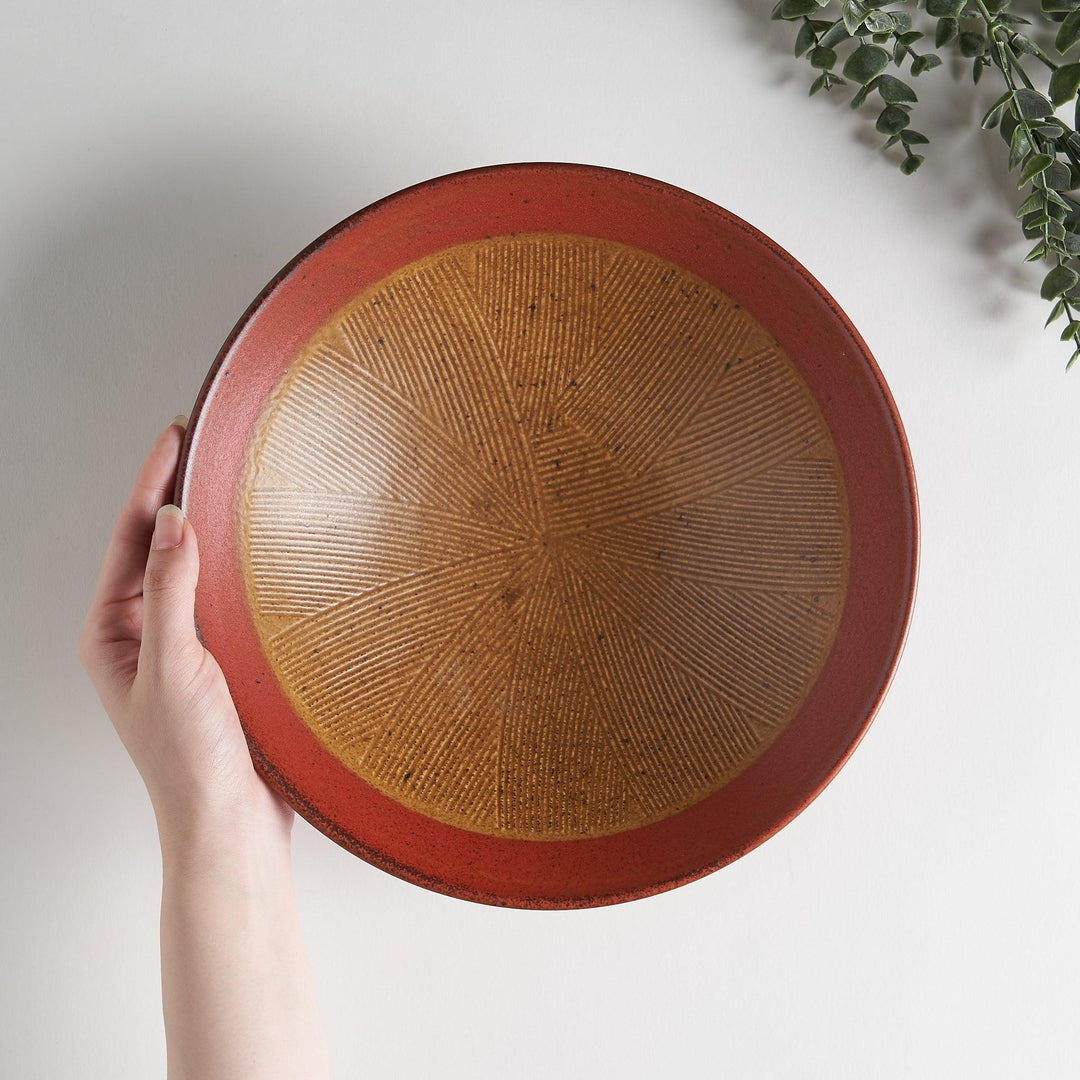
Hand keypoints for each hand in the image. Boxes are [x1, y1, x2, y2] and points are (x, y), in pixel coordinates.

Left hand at [78, 417, 291, 844]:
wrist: (231, 821)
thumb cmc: (190, 759)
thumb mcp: (173, 667)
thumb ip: (171, 591)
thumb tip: (169, 519)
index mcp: (112, 636)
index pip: (130, 541)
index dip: (149, 484)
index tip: (175, 437)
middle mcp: (142, 636)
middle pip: (155, 549)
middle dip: (174, 496)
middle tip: (203, 446)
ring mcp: (181, 648)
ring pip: (191, 572)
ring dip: (207, 531)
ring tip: (228, 485)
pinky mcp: (219, 662)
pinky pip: (223, 600)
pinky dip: (236, 569)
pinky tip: (257, 552)